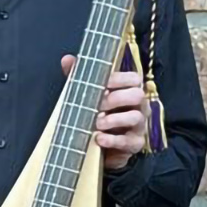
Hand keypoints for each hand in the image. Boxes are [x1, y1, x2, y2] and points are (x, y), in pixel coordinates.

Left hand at [61, 54, 149, 171]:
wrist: (100, 147)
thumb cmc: (97, 115)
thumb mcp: (87, 96)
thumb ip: (80, 78)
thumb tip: (67, 59)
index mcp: (129, 90)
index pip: (133, 78)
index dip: (118, 79)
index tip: (102, 84)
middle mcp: (139, 106)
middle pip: (137, 95)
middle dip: (115, 99)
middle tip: (96, 105)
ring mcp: (139, 126)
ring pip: (135, 117)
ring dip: (113, 119)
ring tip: (96, 123)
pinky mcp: (134, 144)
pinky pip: (129, 141)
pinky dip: (113, 140)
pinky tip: (99, 138)